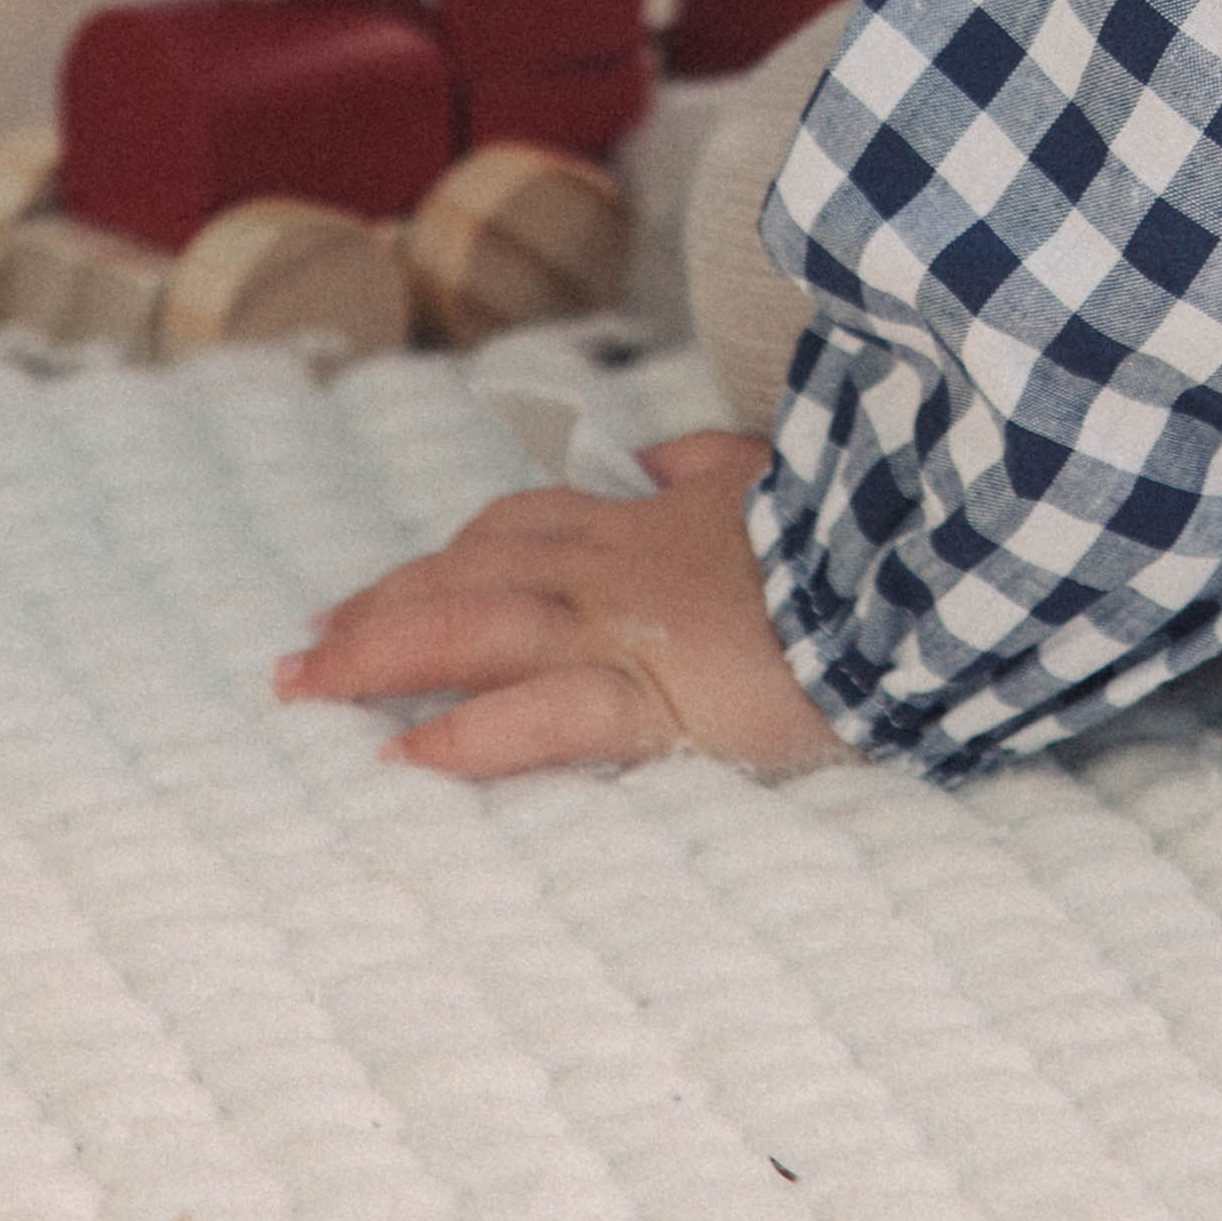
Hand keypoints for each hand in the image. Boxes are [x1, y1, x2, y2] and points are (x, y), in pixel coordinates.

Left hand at [275, 431, 848, 777]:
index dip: (439, 559)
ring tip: (304, 689)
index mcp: (648, 523)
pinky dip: (469, 738)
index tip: (379, 588)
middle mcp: (618, 567)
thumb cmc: (865, 531)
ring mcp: (632, 627)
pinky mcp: (662, 694)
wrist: (922, 567)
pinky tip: (405, 759)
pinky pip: (548, 716)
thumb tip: (660, 460)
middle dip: (377, 608)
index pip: (516, 530)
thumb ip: (712, 466)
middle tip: (299, 653)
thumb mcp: (777, 478)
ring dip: (380, 656)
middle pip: (469, 575)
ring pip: (479, 628)